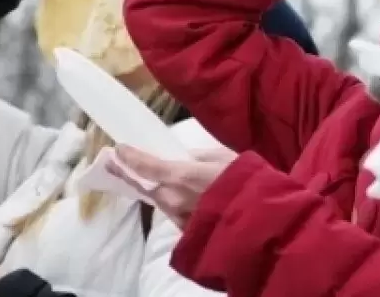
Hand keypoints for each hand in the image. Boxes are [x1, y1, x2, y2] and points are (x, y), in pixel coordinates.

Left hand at [109, 145, 236, 227]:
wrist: (260, 218)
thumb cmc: (246, 181)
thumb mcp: (224, 157)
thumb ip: (200, 157)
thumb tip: (186, 157)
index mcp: (182, 176)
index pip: (147, 166)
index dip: (130, 157)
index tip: (119, 149)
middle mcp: (174, 198)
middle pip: (149, 187)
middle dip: (137, 176)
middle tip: (123, 166)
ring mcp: (179, 217)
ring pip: (161, 201)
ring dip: (156, 190)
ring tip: (152, 180)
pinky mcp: (188, 231)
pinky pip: (175, 213)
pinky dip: (174, 204)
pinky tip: (181, 198)